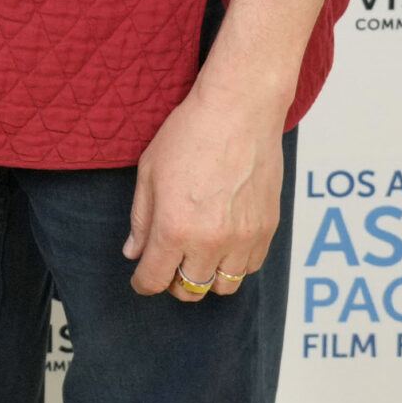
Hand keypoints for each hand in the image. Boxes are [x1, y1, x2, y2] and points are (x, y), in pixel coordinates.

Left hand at [122, 86, 284, 302]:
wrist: (239, 112)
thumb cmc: (189, 134)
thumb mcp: (149, 172)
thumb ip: (141, 219)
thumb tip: (134, 252)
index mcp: (173, 228)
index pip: (155, 280)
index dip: (143, 283)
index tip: (141, 279)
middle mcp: (210, 241)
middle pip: (190, 290)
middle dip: (173, 282)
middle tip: (168, 263)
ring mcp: (243, 238)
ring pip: (224, 286)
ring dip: (206, 276)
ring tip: (197, 253)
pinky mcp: (267, 229)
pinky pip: (250, 266)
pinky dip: (234, 263)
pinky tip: (223, 242)